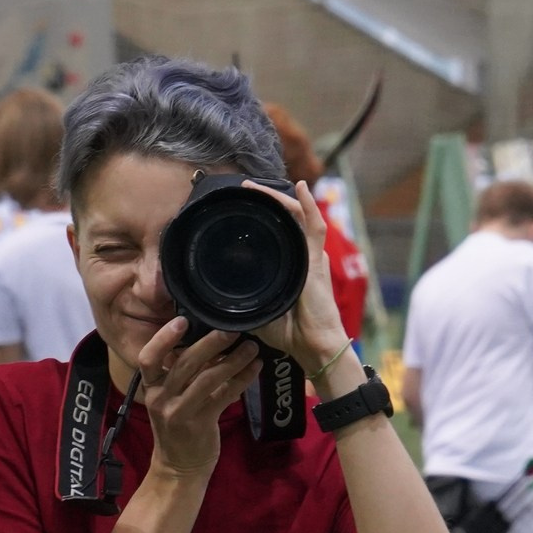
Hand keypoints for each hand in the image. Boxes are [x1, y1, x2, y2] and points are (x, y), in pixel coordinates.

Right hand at [136, 320, 259, 477]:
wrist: (179, 467)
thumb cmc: (177, 426)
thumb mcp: (170, 398)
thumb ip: (182, 373)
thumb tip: (209, 338)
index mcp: (151, 387)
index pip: (148, 358)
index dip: (164, 338)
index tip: (183, 319)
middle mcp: (161, 398)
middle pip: (184, 363)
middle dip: (209, 343)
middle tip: (231, 328)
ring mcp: (179, 412)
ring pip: (207, 379)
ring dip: (232, 360)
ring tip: (251, 346)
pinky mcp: (200, 424)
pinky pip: (224, 396)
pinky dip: (242, 380)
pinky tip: (256, 368)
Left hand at [237, 181, 348, 371]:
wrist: (314, 346)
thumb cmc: (291, 334)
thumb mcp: (259, 312)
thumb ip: (244, 302)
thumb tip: (216, 301)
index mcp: (292, 267)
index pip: (277, 233)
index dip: (263, 216)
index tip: (243, 206)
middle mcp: (304, 256)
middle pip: (287, 218)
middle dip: (267, 201)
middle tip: (245, 189)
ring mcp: (311, 256)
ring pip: (297, 215)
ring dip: (278, 198)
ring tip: (258, 186)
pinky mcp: (316, 260)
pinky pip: (314, 225)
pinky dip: (308, 204)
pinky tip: (300, 186)